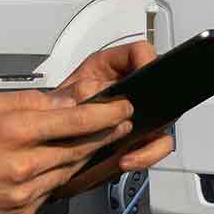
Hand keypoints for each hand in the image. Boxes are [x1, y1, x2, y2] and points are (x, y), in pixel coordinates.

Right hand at [0, 70, 139, 213]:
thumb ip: (25, 102)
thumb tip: (63, 100)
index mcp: (15, 132)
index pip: (77, 121)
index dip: (108, 114)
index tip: (125, 106)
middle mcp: (24, 166)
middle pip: (81, 148)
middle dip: (106, 133)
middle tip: (122, 121)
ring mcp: (23, 195)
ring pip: (70, 171)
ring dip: (87, 155)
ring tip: (98, 139)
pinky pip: (51, 191)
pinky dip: (60, 176)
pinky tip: (62, 164)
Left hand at [47, 41, 174, 196]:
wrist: (50, 150)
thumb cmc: (54, 118)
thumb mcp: (61, 99)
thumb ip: (79, 92)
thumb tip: (98, 92)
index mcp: (111, 68)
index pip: (140, 52)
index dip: (145, 60)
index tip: (144, 73)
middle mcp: (129, 90)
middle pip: (160, 87)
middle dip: (153, 105)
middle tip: (135, 119)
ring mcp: (138, 115)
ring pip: (163, 120)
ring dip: (149, 139)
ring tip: (126, 151)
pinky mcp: (141, 140)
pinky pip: (156, 146)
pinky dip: (145, 155)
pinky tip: (125, 160)